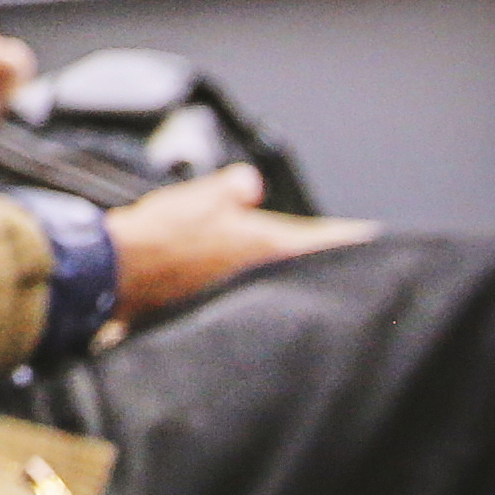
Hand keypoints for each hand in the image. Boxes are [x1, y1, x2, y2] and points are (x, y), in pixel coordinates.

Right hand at [103, 165, 375, 327]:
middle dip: (324, 260)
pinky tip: (247, 284)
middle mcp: (261, 277)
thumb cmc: (158, 237)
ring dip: (292, 276)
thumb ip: (234, 187)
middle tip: (344, 253)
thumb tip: (248, 184)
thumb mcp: (202, 195)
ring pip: (281, 286)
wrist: (119, 272)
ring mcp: (242, 299)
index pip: (329, 242)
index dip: (356, 239)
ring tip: (298, 267)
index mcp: (267, 246)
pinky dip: (256, 289)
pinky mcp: (218, 310)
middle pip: (308, 269)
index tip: (375, 239)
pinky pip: (250, 297)